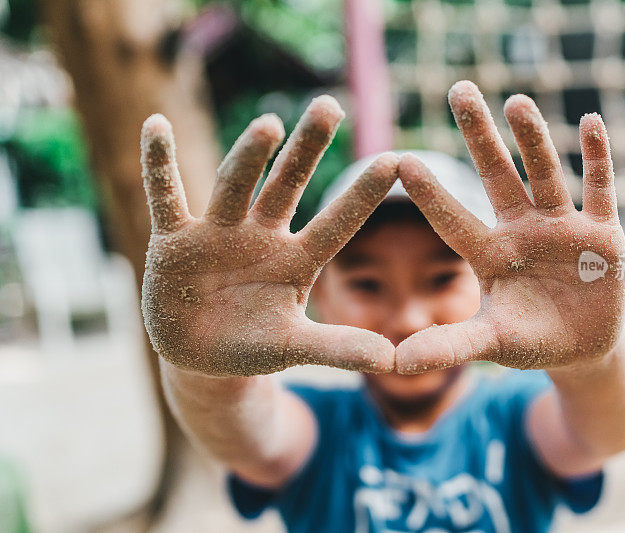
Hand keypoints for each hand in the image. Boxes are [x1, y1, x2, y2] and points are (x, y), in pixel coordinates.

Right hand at [140, 96, 397, 375]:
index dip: (361, 196)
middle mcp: (261, 236)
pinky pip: (165, 197)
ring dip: (249, 156)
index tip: (395, 160)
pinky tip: (156, 125)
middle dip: (306, 149)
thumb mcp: (294, 347)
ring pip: (234, 185)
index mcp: (296, 260)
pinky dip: (159, 165)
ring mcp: (217, 234)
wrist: (200, 356)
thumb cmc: (254, 345)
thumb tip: (392, 360)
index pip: (336, 223)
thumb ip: (337, 348)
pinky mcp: (173, 241)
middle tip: (330, 106)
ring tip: (270, 125)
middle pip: (286, 185)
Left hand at [395, 81, 624, 372]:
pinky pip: (599, 189)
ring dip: (533, 139)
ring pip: (544, 175)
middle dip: (480, 136)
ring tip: (515, 101)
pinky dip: (597, 159)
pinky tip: (590, 121)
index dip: (431, 193)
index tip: (400, 161)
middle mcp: (520, 231)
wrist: (580, 349)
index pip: (454, 219)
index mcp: (488, 254)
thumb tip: (393, 363)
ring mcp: (561, 228)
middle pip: (497, 176)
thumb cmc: (528, 342)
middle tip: (459, 89)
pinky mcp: (602, 234)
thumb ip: (449, 346)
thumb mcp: (490, 344)